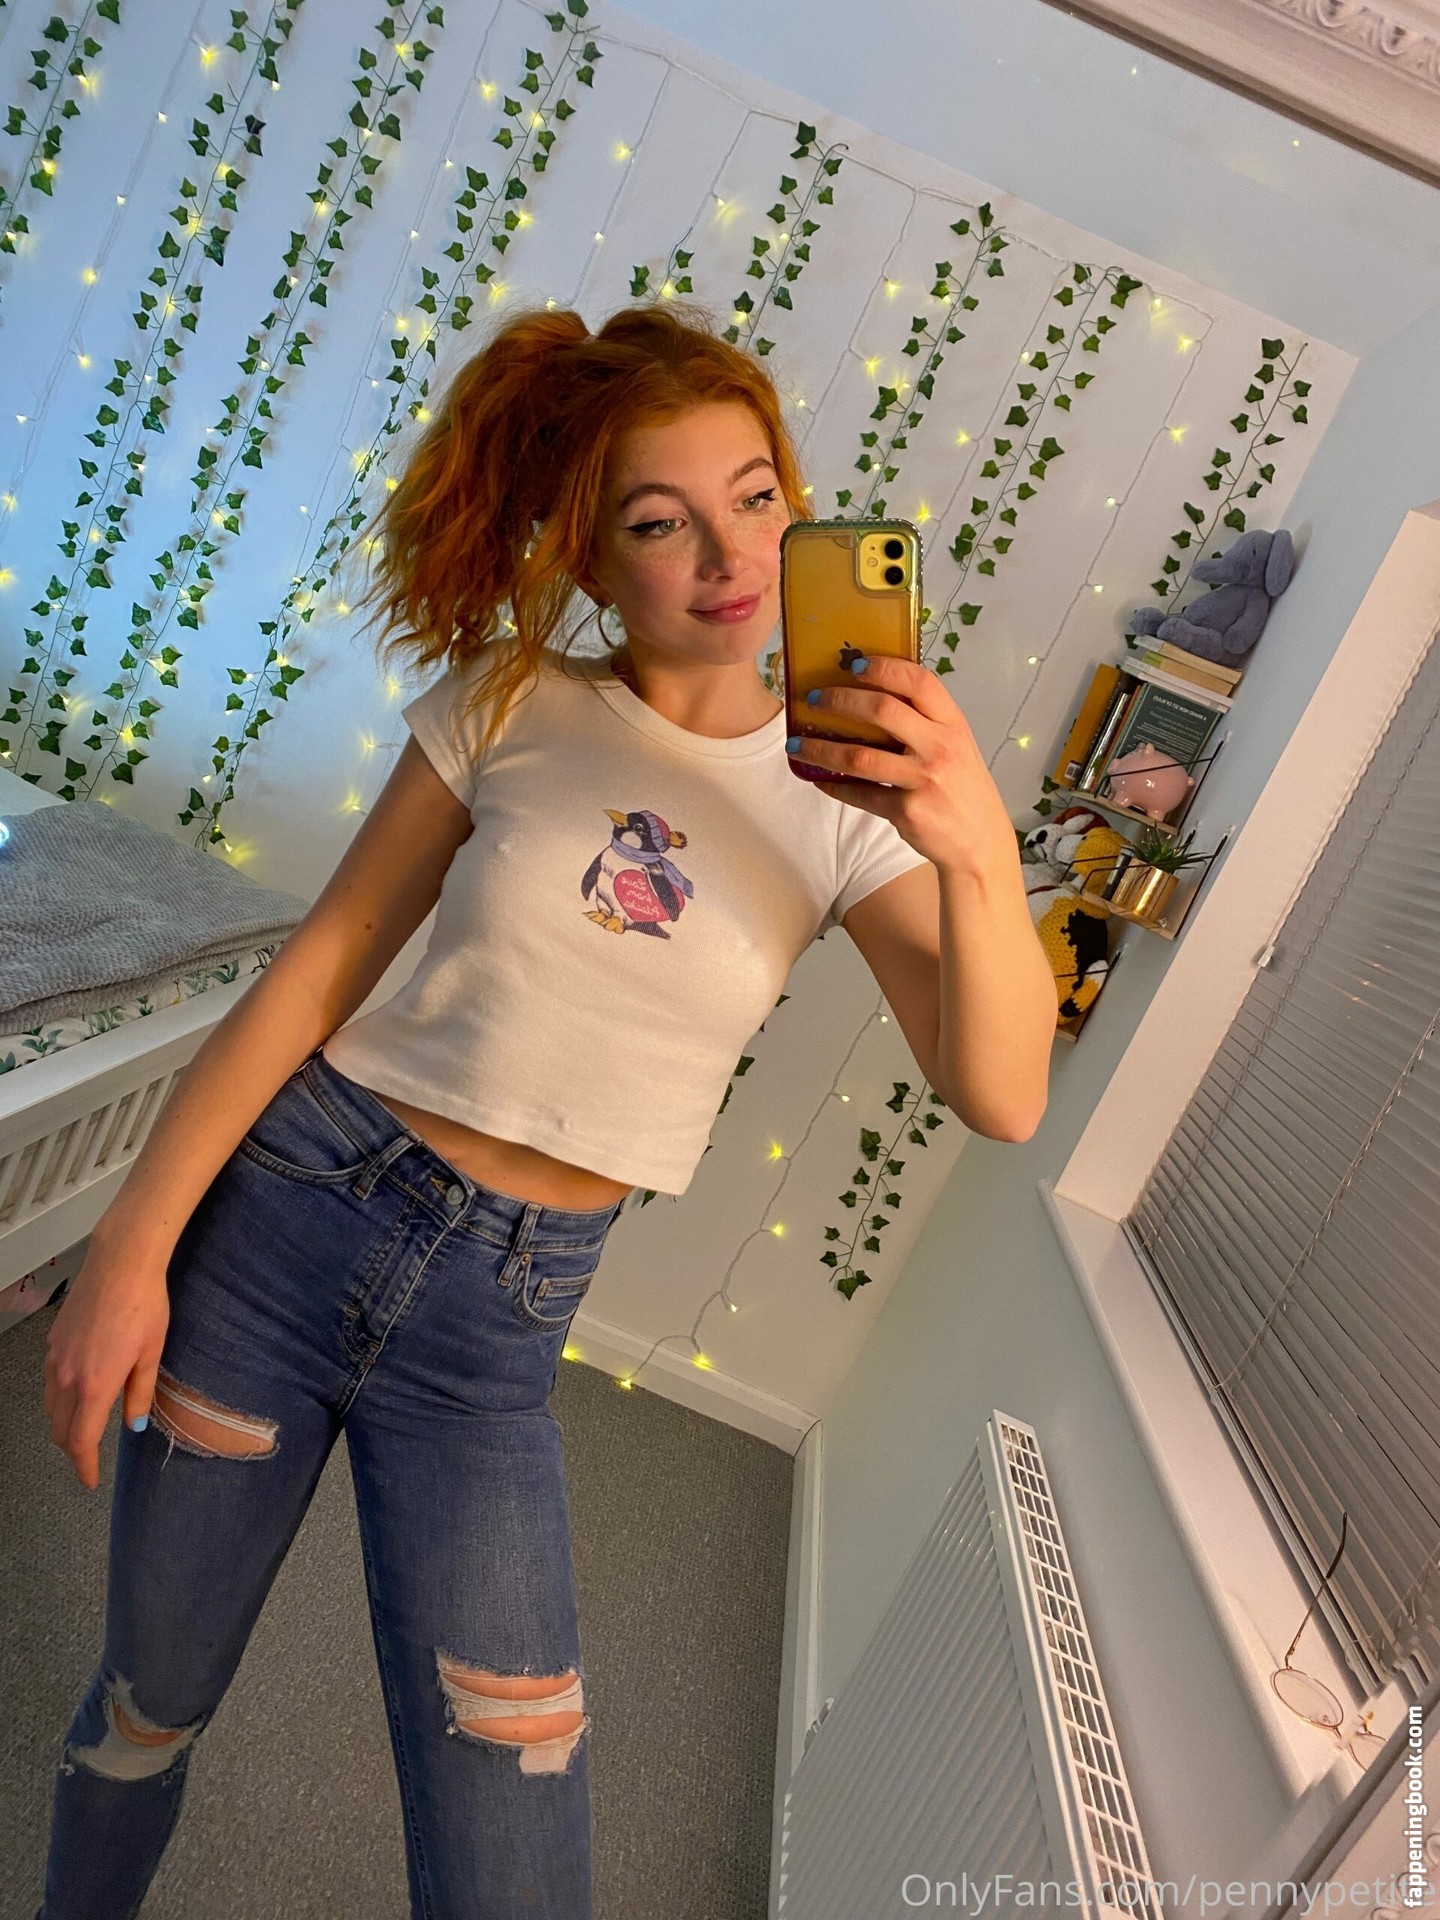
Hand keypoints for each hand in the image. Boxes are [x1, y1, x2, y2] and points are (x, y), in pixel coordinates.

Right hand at [43, 1242, 169, 1490]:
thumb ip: (140, 1393)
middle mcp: (68, 1376)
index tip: (89, 1481)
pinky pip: (50, 1384)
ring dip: (64, 1426)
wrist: (121, 1262)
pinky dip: (60, 1401)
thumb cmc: (145, 1304)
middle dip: (73, 1451)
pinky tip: (78, 1395)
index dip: (84, 1467)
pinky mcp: (53, 1343)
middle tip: (89, 1460)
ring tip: (85, 1430)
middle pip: (60, 1430)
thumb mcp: (152, 1353)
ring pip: (51, 1409)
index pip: (81, 1441)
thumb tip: (133, 1425)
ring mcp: (56, 1359)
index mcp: (95, 1385)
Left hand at [789, 654, 1017, 880]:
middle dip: (840, 701)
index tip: (853, 664)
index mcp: (953, 724)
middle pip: (883, 711)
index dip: (884, 668)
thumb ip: (924, 723)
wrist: (980, 842)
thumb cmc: (962, 788)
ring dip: (820, 750)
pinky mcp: (907, 812)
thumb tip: (870, 698)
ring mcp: (923, 780)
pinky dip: (834, 786)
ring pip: (859, 757)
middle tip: (814, 699)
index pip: (920, 682)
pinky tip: (819, 779)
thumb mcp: (956, 746)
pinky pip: (861, 794)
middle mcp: (940, 747)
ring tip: (796, 745)